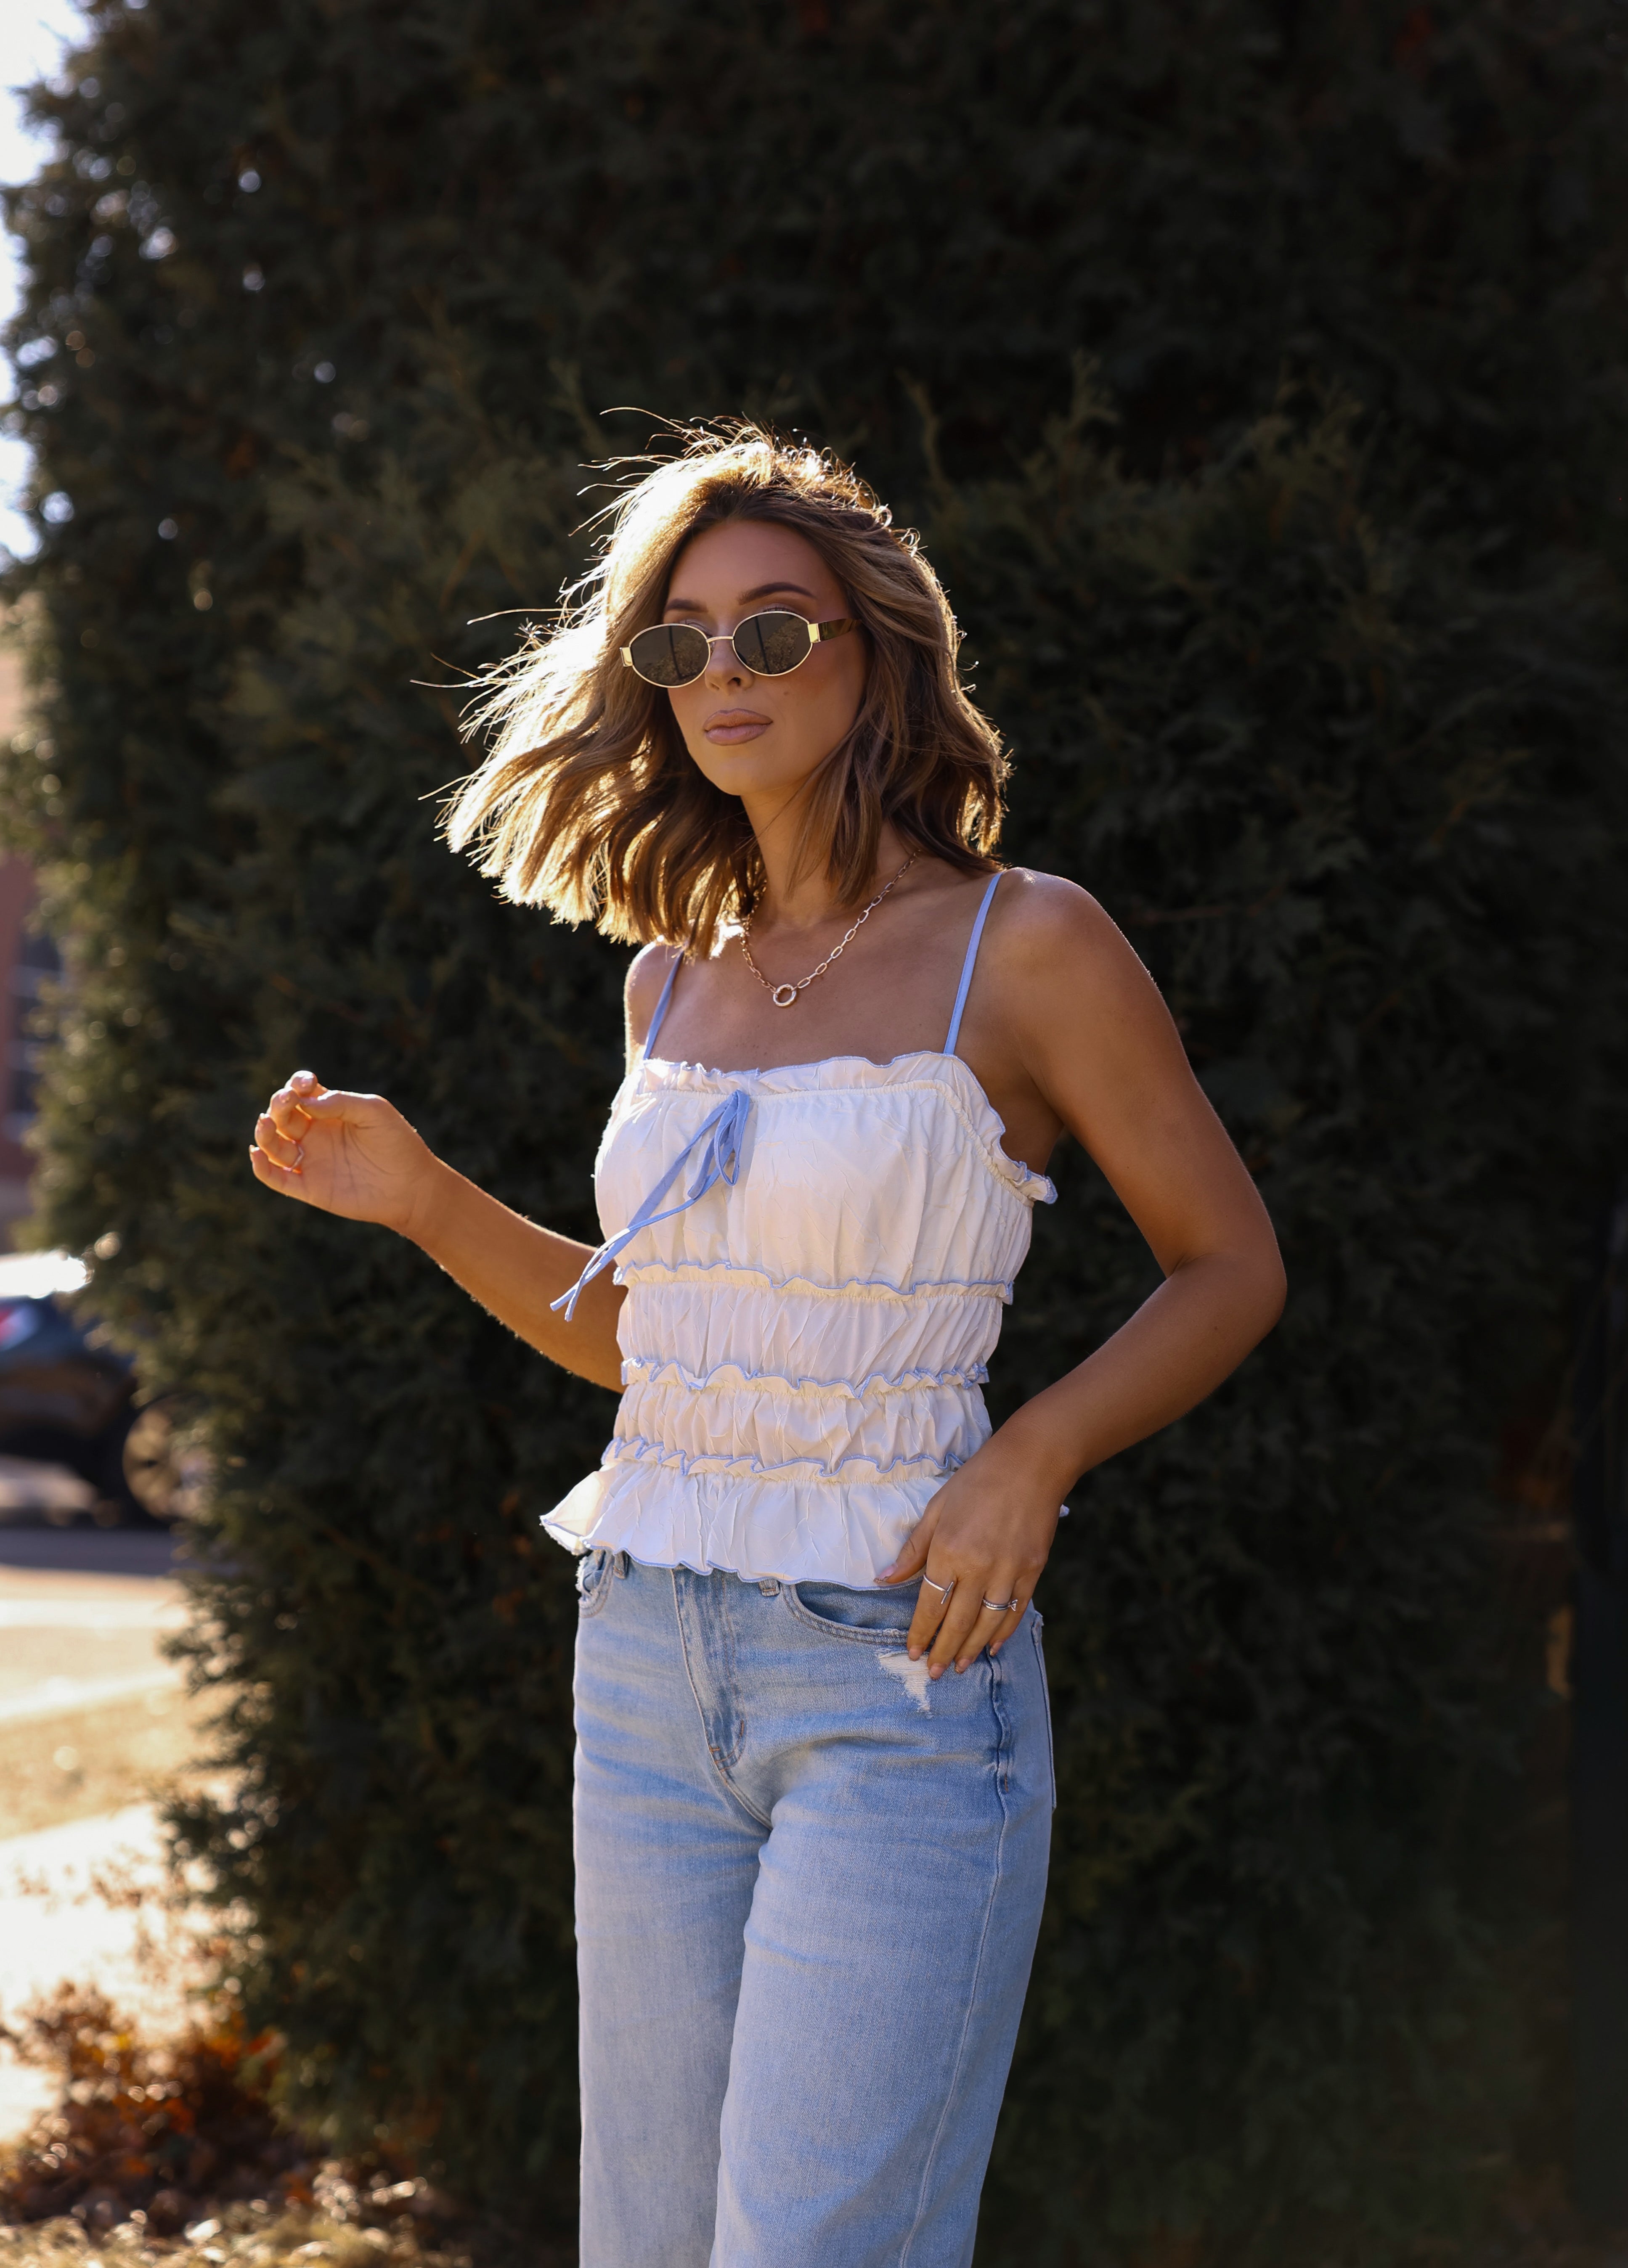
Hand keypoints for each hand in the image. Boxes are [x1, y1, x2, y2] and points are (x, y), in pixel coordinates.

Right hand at [249, 1069, 444, 1239]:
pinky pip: (276, 1178)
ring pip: (274, 1144)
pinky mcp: (309, 1187)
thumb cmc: (398, 1144)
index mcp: (331, 1112)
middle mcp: (316, 1134)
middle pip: (283, 1115)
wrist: (412, 1186)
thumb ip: (340, 1102)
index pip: (302, 1093)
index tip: (304, 1083)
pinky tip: (257, 1153)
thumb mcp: (374, 1112)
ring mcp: (311, 1160)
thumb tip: (304, 1101)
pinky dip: (261, 1167)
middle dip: (279, 1105)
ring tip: (266, 1123)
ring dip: (265, 1133)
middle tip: (287, 1101)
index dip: (296, 1085)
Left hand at [878, 1425, 1063, 1678]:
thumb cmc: (976, 1482)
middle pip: (958, 1622)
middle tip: (934, 1673)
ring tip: (960, 1666)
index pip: (930, 1605)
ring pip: (987, 1623)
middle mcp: (979, 1567)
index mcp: (948, 1550)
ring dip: (971, 1648)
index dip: (921, 1633)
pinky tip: (991, 1645)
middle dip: (943, 1651)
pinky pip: (1015, 1610)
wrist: (1031, 1464)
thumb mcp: (936, 1509)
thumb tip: (884, 1579)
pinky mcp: (1033, 1571)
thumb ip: (913, 1550)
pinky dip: (1003, 1632)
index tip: (913, 1652)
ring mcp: (1009, 1571)